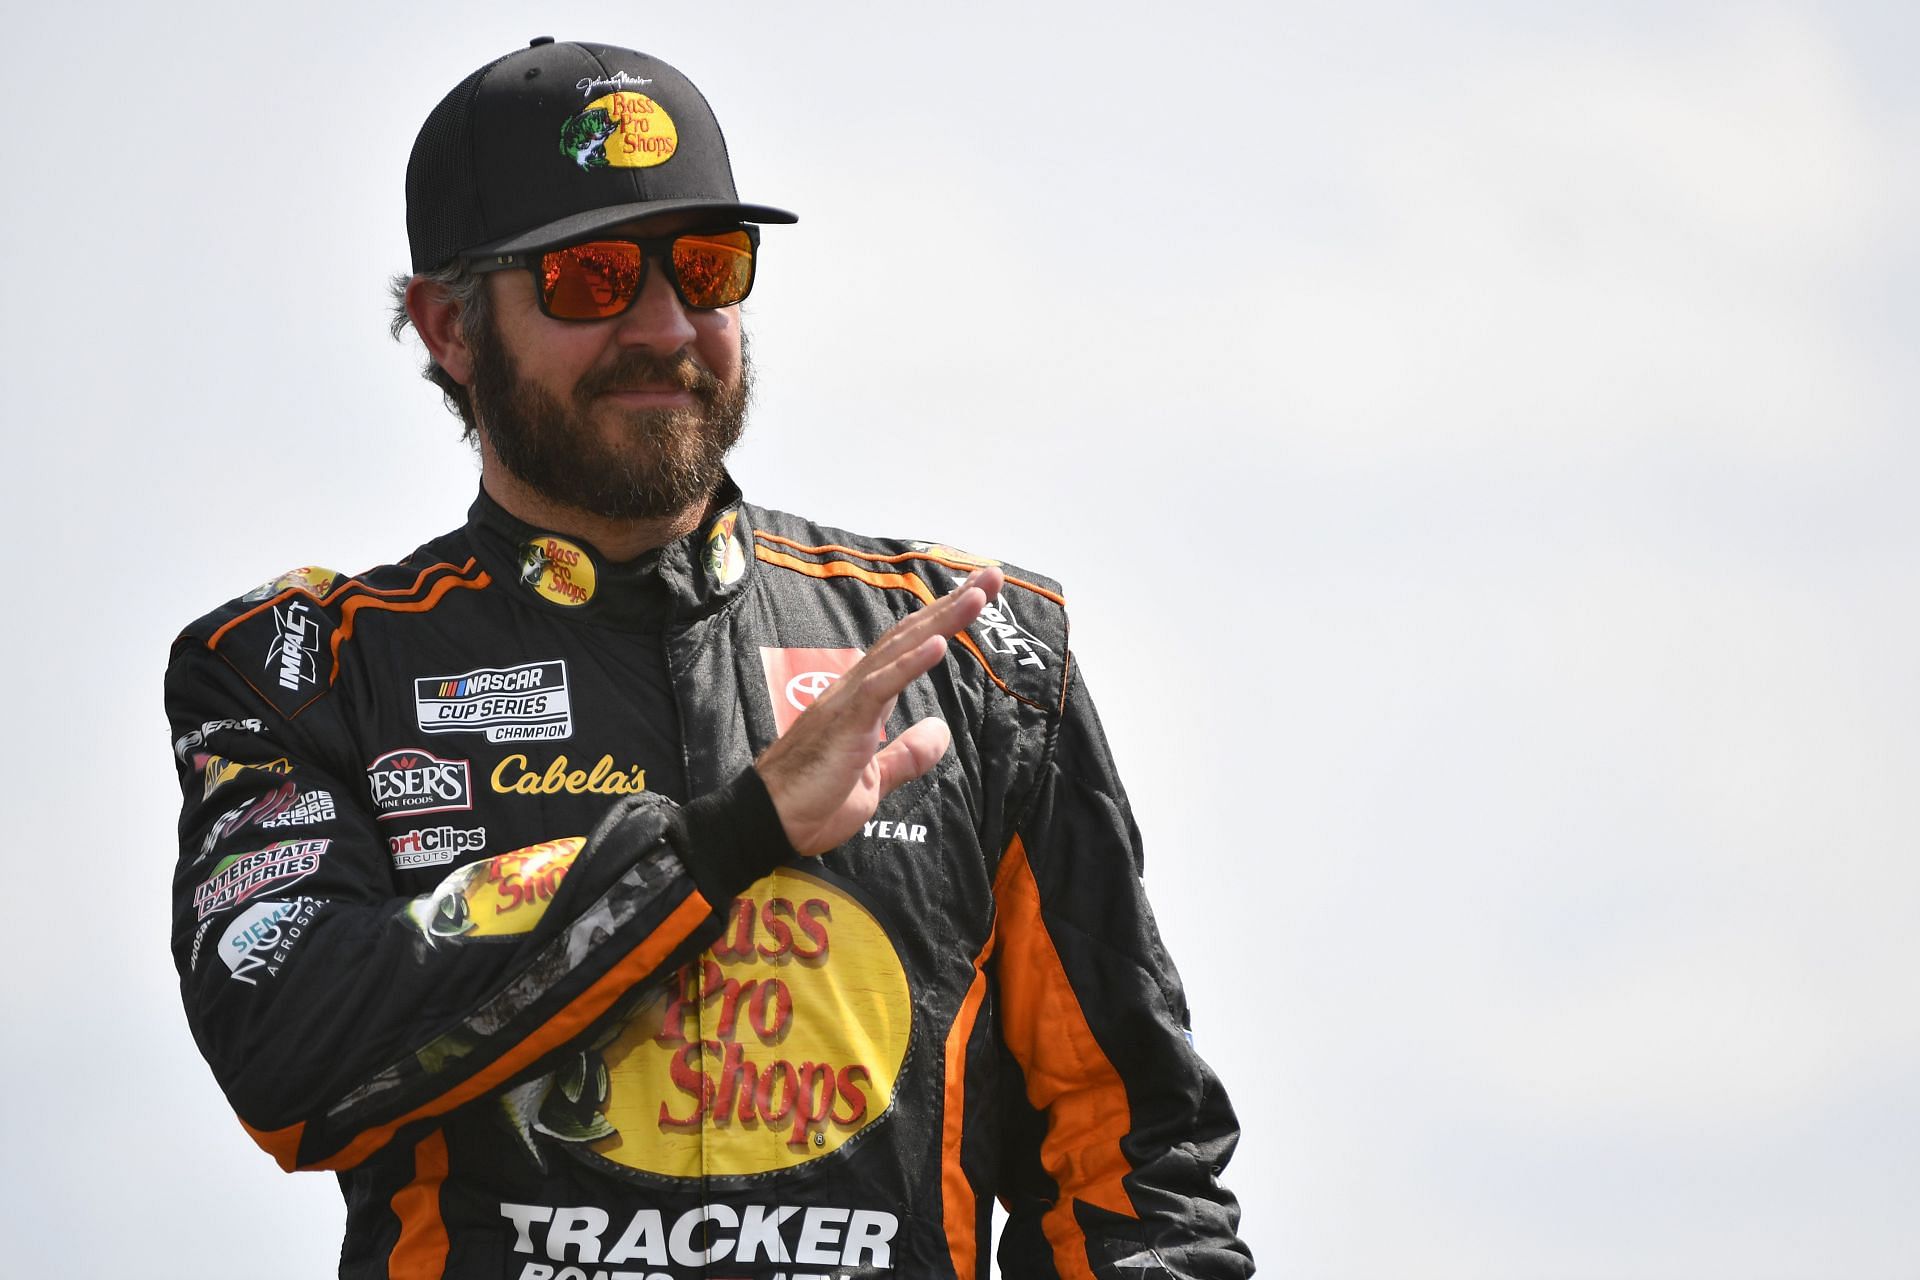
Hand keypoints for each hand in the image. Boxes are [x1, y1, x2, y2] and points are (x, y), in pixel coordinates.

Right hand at [756, 566, 1003, 855]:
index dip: (944, 621)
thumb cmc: (810, 804)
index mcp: (863, 700)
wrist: (765, 823)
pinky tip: (938, 644)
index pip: (909, 648)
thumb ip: (906, 755)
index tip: (978, 596)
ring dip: (941, 620)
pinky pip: (880, 687)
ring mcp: (847, 701)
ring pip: (899, 649)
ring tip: (977, 595)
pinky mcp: (843, 722)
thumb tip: (940, 731)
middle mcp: (855, 689)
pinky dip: (910, 664)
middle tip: (992, 576)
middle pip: (910, 635)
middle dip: (953, 604)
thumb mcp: (874, 782)